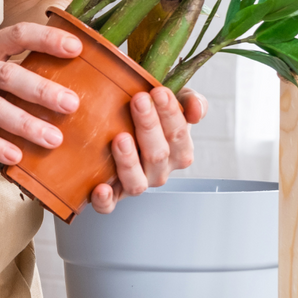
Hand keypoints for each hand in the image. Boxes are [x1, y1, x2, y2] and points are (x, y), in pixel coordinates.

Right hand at [0, 23, 81, 163]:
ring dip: (26, 124)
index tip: (77, 47)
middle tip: (72, 104)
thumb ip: (3, 58)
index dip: (48, 39)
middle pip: (10, 76)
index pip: (19, 34)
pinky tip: (15, 157)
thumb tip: (50, 69)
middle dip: (43, 90)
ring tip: (54, 139)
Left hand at [90, 86, 207, 213]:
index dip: (170, 113)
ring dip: (129, 161)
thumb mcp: (174, 100)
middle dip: (149, 126)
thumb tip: (197, 110)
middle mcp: (160, 171)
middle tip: (138, 101)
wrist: (122, 123)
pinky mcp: (113, 196)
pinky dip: (106, 201)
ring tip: (121, 138)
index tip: (159, 91)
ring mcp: (138, 183)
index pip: (179, 133)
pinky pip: (110, 205)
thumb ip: (190, 100)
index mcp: (179, 150)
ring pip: (137, 182)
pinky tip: (100, 188)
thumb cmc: (151, 112)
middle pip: (158, 155)